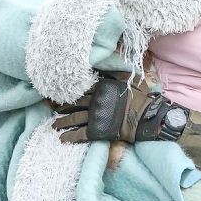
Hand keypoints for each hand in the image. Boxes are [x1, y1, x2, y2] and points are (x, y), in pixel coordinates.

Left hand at [53, 71, 181, 143]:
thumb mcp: (127, 79)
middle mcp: (94, 101)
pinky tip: (62, 138)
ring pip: (73, 119)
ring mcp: (94, 117)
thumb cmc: (140, 98)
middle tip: (55, 110)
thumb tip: (103, 62)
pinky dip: (70, 136)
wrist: (146, 117)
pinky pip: (80, 134)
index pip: (82, 90)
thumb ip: (114, 72)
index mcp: (101, 89)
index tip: (63, 95)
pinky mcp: (97, 131)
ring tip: (54, 125)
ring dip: (62, 122)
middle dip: (63, 108)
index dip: (72, 93)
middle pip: (74, 104)